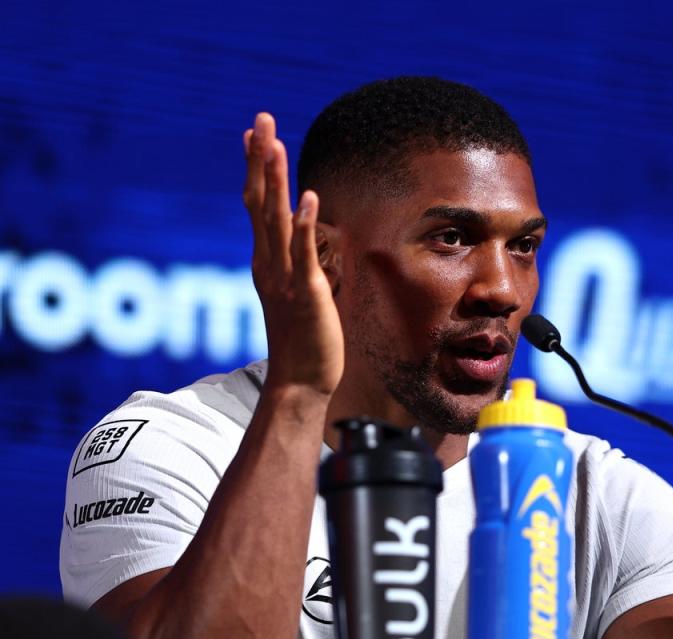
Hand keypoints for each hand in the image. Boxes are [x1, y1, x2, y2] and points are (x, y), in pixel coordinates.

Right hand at [242, 113, 343, 396]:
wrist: (299, 384)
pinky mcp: (306, 294)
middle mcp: (268, 265)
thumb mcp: (302, 293)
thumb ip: (305, 263)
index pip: (257, 206)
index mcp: (266, 263)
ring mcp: (284, 278)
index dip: (257, 170)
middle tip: (261, 119)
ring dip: (275, 179)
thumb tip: (314, 242)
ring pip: (275, 220)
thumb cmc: (304, 341)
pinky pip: (303, 253)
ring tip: (275, 142)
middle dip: (260, 159)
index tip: (255, 136)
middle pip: (259, 202)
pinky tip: (308, 195)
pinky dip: (303, 223)